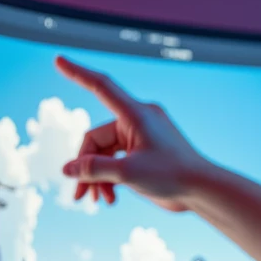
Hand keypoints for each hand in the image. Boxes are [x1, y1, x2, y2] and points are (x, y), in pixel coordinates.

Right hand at [56, 55, 211, 208]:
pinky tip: (111, 199)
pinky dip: (111, 178)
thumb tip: (67, 169)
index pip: (100, 86)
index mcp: (135, 114)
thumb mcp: (128, 173)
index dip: (77, 73)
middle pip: (95, 139)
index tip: (58, 60)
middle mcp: (137, 120)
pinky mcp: (144, 152)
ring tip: (99, 200)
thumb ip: (95, 170)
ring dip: (98, 177)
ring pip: (105, 154)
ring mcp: (141, 136)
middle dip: (86, 167)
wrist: (203, 191)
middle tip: (79, 195)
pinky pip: (117, 160)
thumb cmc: (173, 176)